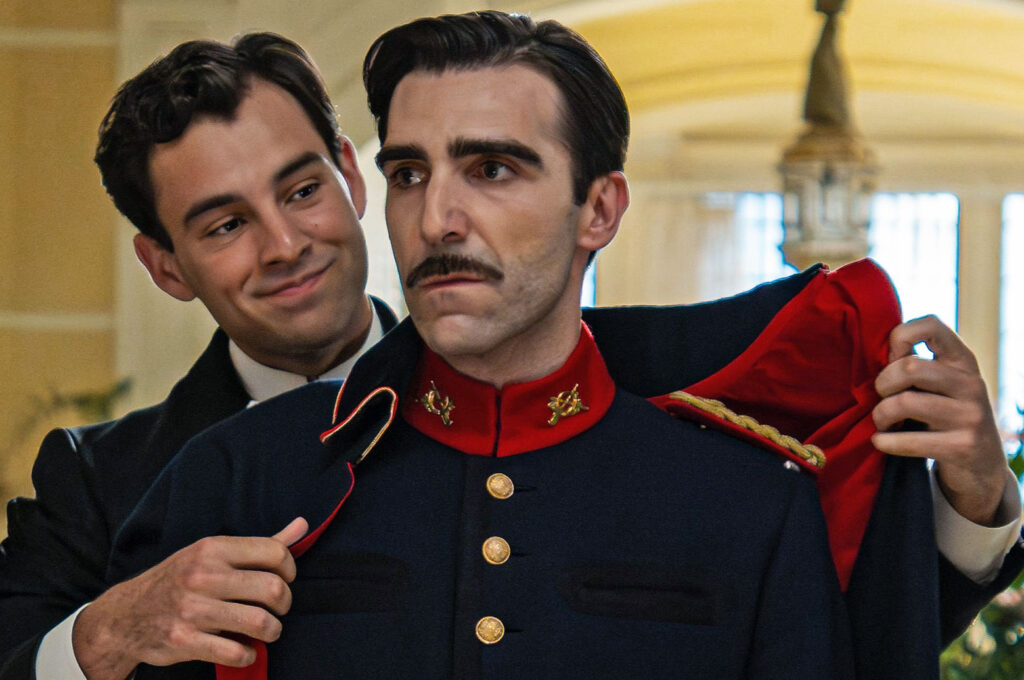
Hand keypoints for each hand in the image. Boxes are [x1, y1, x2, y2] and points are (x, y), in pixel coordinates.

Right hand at [72, 517, 307, 679]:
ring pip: (260, 622)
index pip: (274, 552)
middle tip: (277, 609)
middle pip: (273, 589)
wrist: (126, 616)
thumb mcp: (213, 554)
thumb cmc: (180, 580)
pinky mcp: (183, 640)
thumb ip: (260, 545)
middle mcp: (203, 575)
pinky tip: (244, 649)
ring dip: (272, 631)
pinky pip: (235, 652)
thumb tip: (303, 525)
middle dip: (285, 603)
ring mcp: (192, 609)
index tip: (284, 579)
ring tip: (267, 630)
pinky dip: (248, 655)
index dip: (290, 568)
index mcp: (212, 549)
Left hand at [872, 315, 1008, 525]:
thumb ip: (914, 365)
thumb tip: (875, 351)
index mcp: (962, 360)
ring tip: (881, 422)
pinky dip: (886, 442)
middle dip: (883, 384)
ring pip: (905, 402)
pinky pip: (911, 440)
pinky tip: (880, 442)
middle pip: (909, 366)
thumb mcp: (939, 384)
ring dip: (881, 415)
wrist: (981, 465)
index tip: (890, 359)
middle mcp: (971, 383)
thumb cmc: (945, 415)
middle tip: (881, 398)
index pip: (932, 324)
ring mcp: (971, 415)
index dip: (900, 336)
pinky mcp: (964, 446)